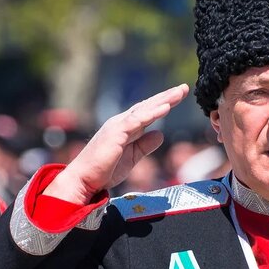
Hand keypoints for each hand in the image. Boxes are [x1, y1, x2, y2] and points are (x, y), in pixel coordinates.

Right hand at [45, 84, 189, 203]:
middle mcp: (121, 122)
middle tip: (184, 88)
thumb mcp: (132, 157)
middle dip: (167, 97)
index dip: (163, 104)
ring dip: (163, 100)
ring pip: (144, 110)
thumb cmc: (104, 170)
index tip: (179, 97)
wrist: (84, 179)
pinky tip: (165, 107)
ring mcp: (117, 126)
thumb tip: (160, 135)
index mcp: (125, 128)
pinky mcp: (115, 133)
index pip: (147, 112)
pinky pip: (136, 121)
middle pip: (148, 106)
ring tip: (179, 93)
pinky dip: (151, 113)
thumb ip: (145, 145)